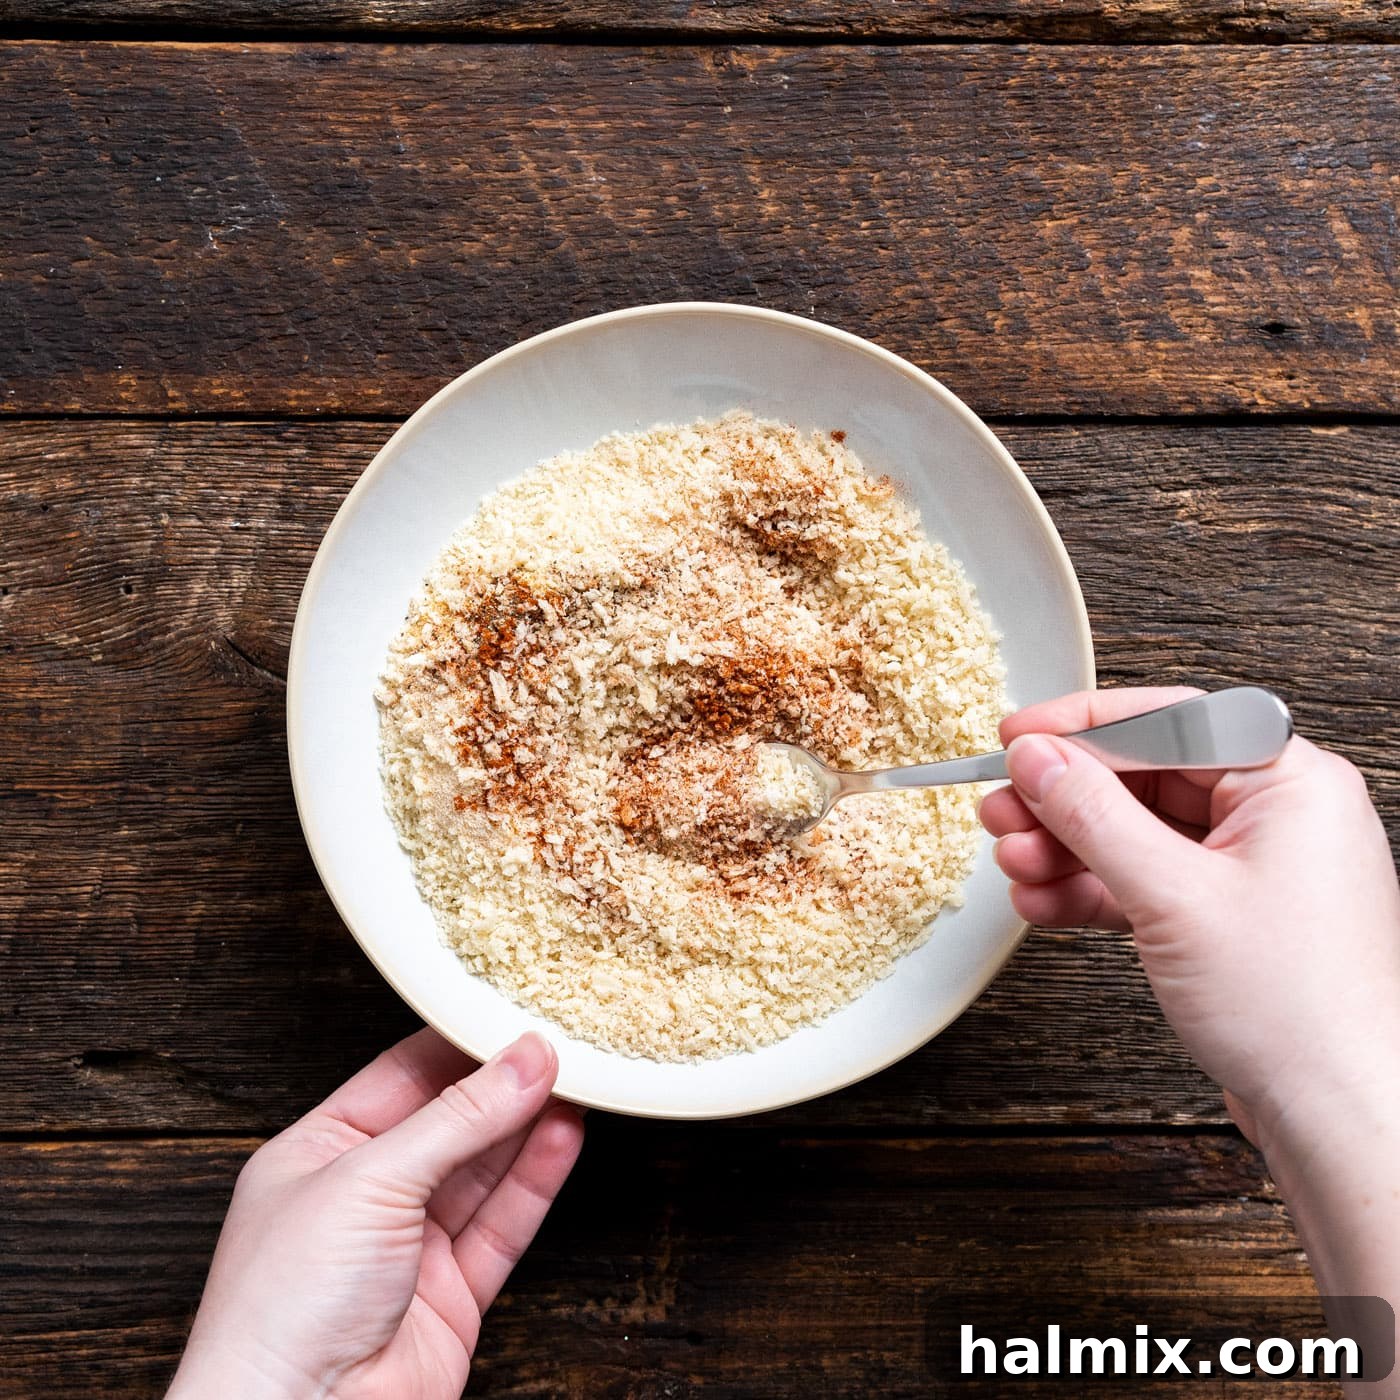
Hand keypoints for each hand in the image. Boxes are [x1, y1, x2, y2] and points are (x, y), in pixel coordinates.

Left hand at [167, 1029, 583, 1399]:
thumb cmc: (282, 1310)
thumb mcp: (369, 1180)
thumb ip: (457, 1118)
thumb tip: (522, 1061)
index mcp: (318, 1153)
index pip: (400, 1076)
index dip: (459, 1043)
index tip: (513, 1014)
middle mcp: (363, 1197)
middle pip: (449, 1121)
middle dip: (503, 1083)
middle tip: (558, 1042)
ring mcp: (408, 1249)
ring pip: (482, 1171)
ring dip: (529, 1125)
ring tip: (576, 1078)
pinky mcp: (450, 1296)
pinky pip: (502, 1226)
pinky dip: (536, 1182)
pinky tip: (564, 1138)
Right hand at [979, 687, 1399, 1153]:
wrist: (1337, 1116)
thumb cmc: (1297, 1010)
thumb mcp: (1171, 895)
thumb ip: (1093, 815)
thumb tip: (1037, 759)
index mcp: (1290, 782)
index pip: (1169, 723)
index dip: (1082, 728)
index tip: (1018, 736)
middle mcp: (1276, 816)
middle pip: (1143, 778)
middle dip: (1062, 800)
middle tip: (1000, 808)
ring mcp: (1250, 870)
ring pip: (1136, 833)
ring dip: (1065, 849)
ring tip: (1013, 864)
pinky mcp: (1226, 918)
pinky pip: (1145, 882)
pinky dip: (1092, 891)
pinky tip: (1043, 902)